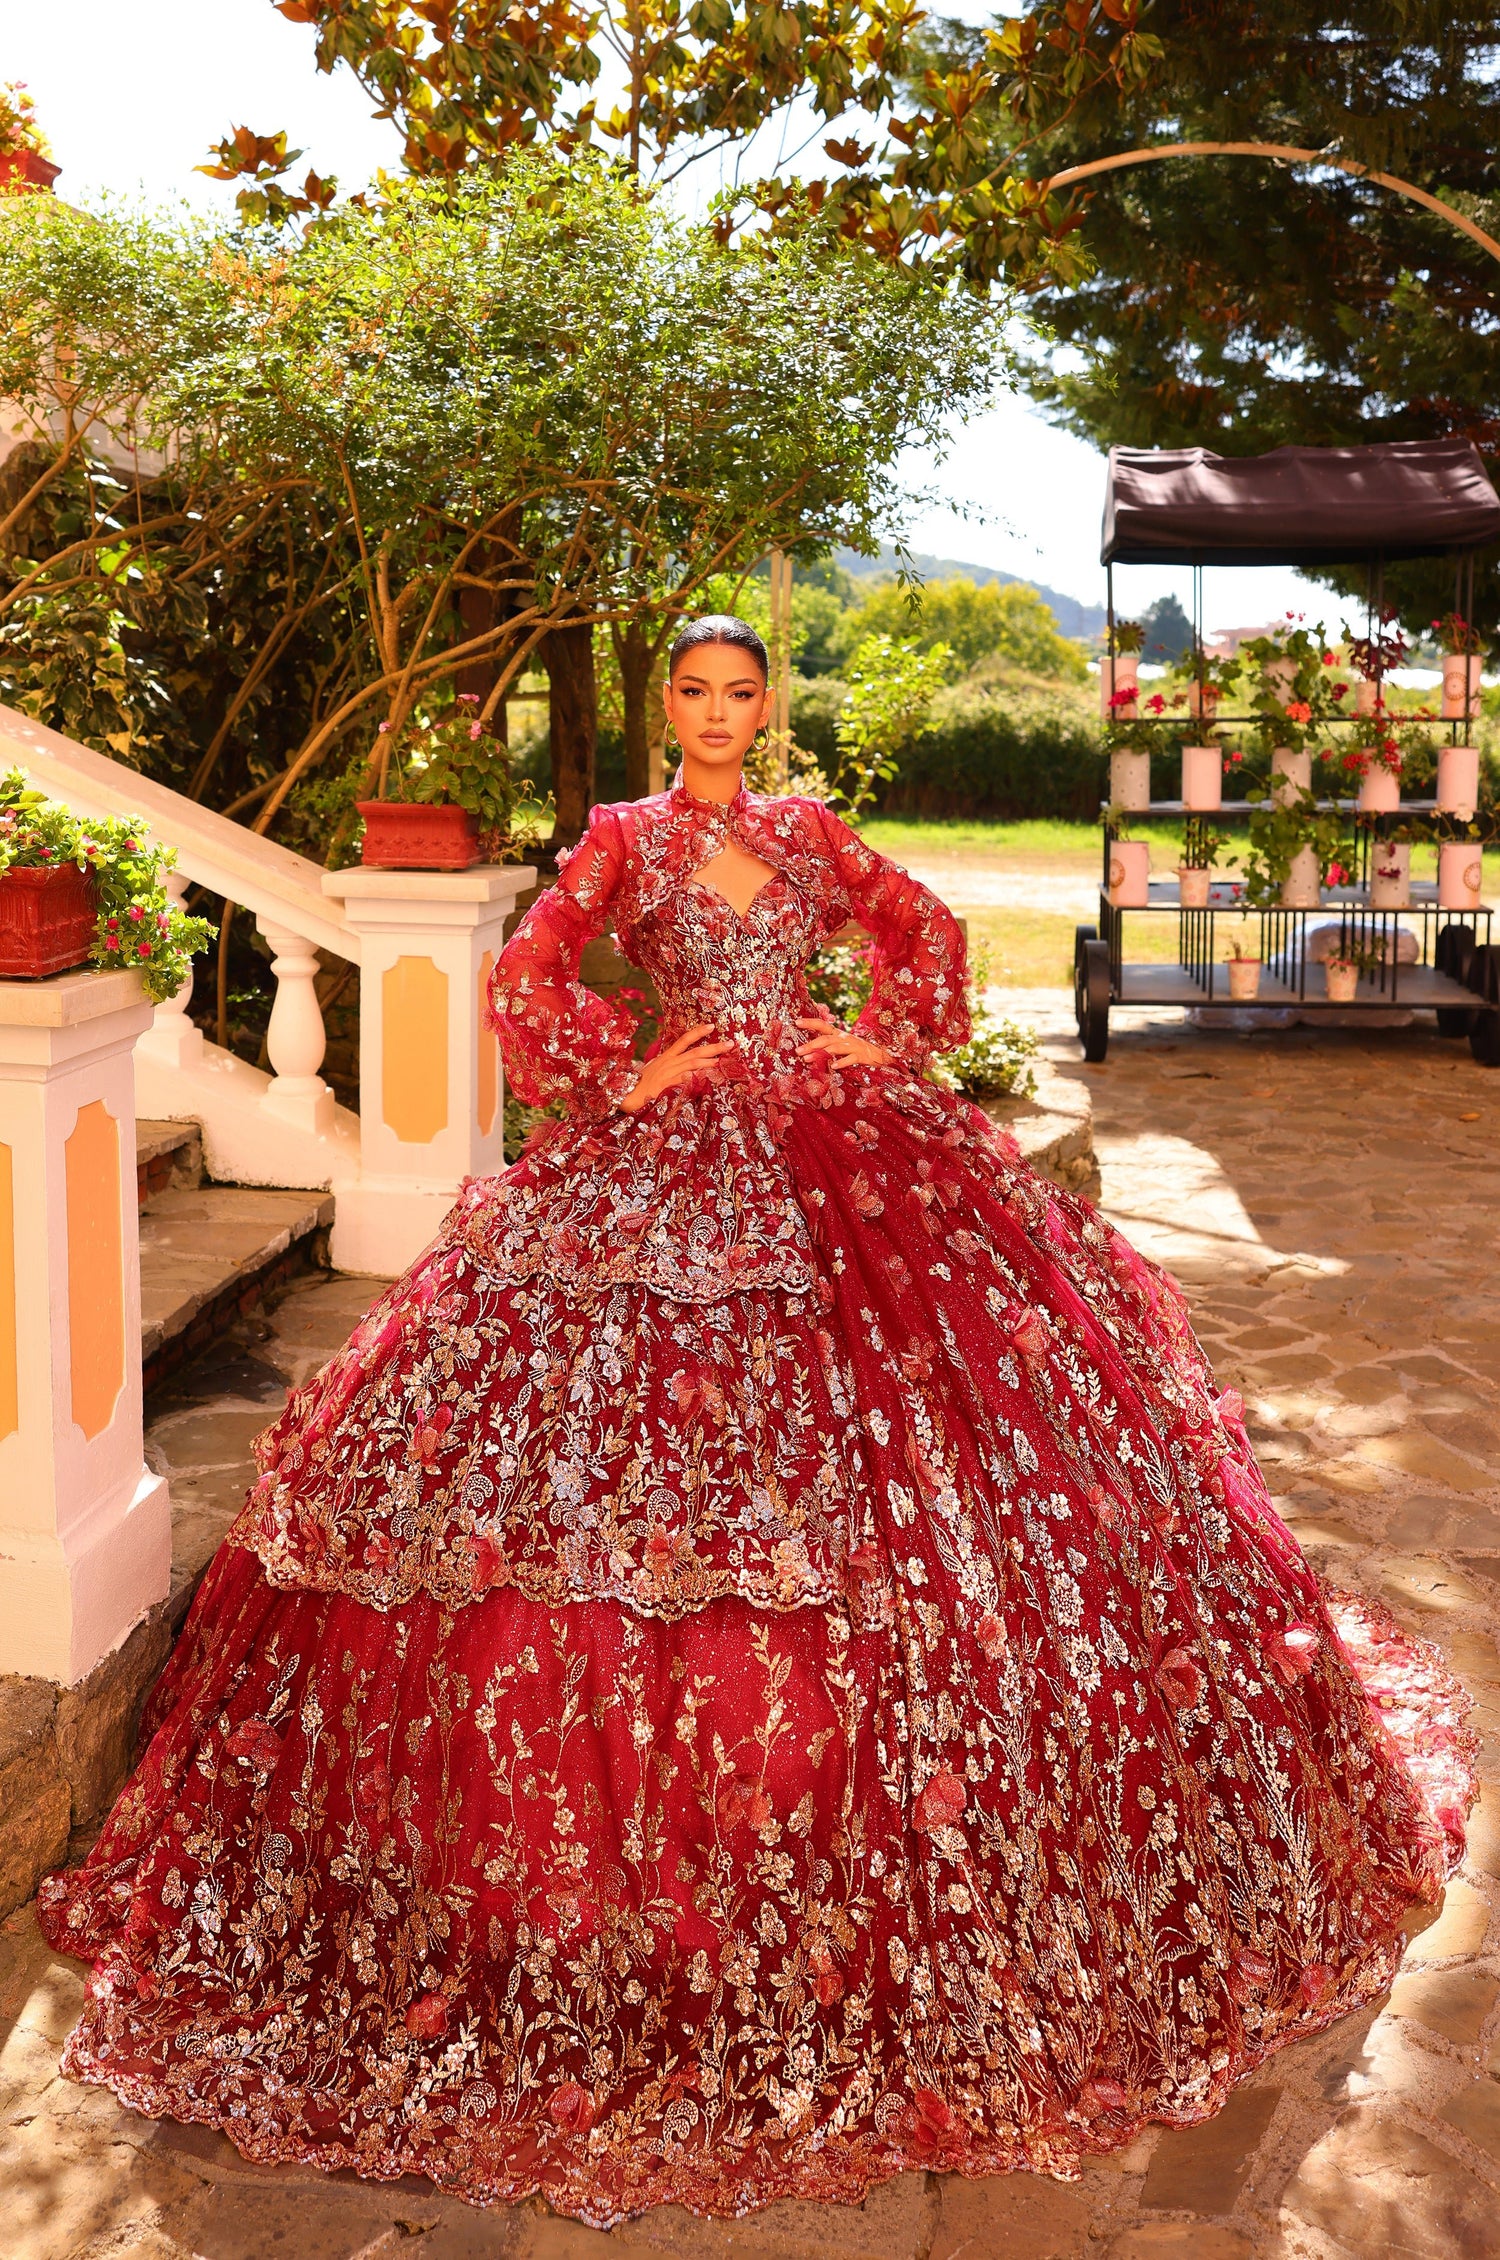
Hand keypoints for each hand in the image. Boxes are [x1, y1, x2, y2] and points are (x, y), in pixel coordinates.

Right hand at [620, 1023, 735, 1111]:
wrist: (624, 1095)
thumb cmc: (638, 1085)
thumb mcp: (653, 1070)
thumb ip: (667, 1065)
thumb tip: (682, 1065)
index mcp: (665, 1058)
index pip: (683, 1040)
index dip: (698, 1032)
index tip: (712, 1026)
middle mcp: (667, 1063)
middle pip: (693, 1052)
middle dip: (713, 1047)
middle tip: (730, 1044)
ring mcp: (667, 1074)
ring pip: (691, 1064)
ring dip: (708, 1062)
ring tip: (721, 1060)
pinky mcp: (665, 1087)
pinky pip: (682, 1081)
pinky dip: (694, 1079)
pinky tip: (706, 1079)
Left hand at [795, 1016, 892, 1070]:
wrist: (882, 1055)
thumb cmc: (858, 1052)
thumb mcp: (842, 1046)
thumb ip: (828, 1047)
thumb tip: (808, 1053)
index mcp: (838, 1034)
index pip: (822, 1025)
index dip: (810, 1022)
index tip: (796, 1022)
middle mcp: (844, 1038)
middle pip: (825, 1038)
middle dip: (810, 1044)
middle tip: (797, 1051)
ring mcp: (853, 1046)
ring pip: (835, 1047)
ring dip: (820, 1053)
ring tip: (807, 1059)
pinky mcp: (862, 1056)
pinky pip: (850, 1058)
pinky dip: (841, 1062)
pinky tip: (832, 1066)